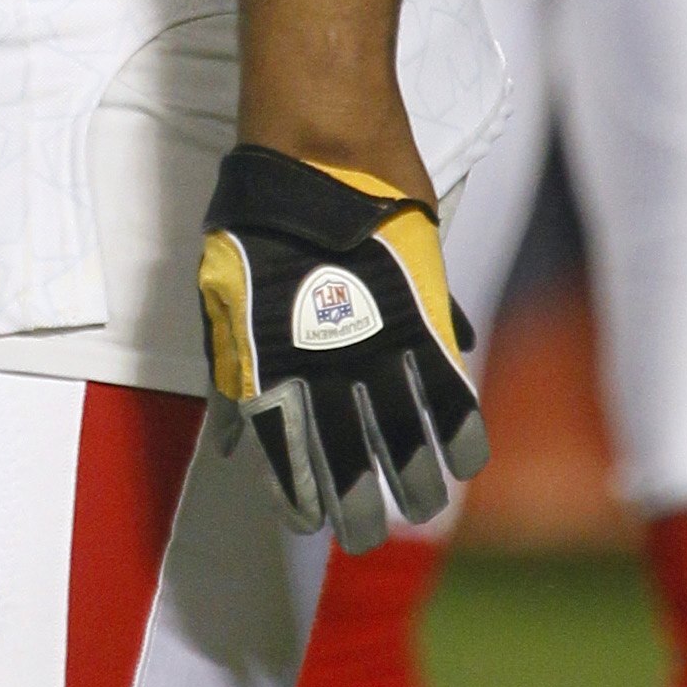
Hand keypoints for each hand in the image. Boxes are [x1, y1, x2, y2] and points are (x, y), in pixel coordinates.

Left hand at [197, 142, 485, 553]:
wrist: (315, 147)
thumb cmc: (256, 216)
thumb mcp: (222, 297)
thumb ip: (230, 371)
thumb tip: (229, 440)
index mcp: (265, 366)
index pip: (283, 454)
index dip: (298, 494)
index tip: (308, 521)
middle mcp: (321, 367)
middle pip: (344, 459)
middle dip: (355, 504)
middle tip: (362, 539)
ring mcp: (376, 343)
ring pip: (402, 437)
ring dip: (413, 482)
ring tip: (420, 511)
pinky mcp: (423, 314)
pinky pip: (450, 390)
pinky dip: (460, 431)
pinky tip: (465, 463)